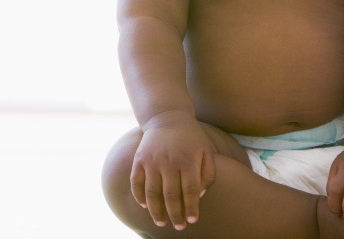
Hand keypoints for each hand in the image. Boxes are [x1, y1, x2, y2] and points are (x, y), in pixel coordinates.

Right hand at [130, 114, 216, 230]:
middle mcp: (169, 161)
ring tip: (161, 222)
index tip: (192, 220)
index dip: (191, 208)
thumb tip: (199, 196)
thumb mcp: (206, 152)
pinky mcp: (139, 159)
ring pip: (152, 193)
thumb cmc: (191, 139)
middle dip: (175, 215)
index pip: (190, 191)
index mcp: (188, 160)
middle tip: (179, 226)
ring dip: (156, 211)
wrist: (167, 118)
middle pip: (171, 195)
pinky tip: (145, 206)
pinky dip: (139, 196)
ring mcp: (151, 160)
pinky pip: (136, 183)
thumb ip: (208, 174)